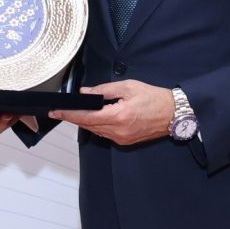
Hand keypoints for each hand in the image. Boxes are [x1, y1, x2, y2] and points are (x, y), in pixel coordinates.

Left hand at [51, 79, 176, 145]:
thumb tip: (85, 93)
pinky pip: (105, 134)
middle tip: (59, 110)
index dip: (68, 114)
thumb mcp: (128, 87)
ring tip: (74, 112)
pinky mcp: (125, 141)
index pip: (86, 117)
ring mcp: (121, 138)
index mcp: (118, 116)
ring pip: (95, 131)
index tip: (55, 111)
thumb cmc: (154, 98)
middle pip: (88, 125)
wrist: (174, 114)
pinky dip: (97, 126)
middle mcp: (118, 131)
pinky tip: (93, 118)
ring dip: (84, 122)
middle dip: (73, 117)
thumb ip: (104, 90)